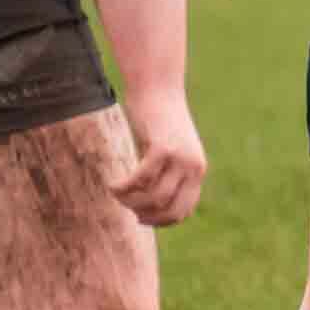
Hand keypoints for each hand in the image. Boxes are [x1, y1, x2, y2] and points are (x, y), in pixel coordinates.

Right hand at [112, 88, 206, 225]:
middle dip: (145, 214)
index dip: (161, 221)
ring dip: (131, 201)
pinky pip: (141, 179)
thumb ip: (166, 174)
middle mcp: (193, 166)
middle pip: (169, 208)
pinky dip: (123, 187)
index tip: (141, 218)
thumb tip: (150, 203)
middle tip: (127, 206)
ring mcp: (180, 158)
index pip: (184, 211)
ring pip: (154, 197)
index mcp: (197, 170)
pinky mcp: (163, 148)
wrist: (159, 88)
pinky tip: (113, 184)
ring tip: (118, 193)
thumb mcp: (168, 150)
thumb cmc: (158, 121)